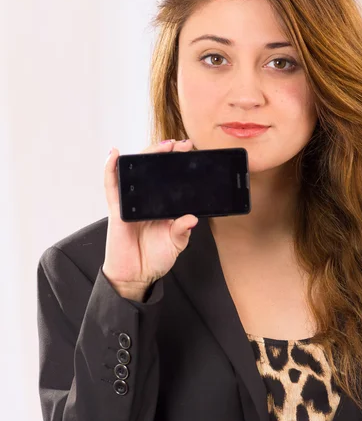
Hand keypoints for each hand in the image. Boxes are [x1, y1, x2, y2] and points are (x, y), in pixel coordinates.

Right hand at [102, 139, 197, 298]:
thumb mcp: (176, 243)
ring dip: (146, 154)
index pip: (169, 177)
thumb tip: (192, 218)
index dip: (177, 163)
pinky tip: (115, 154)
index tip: (190, 150)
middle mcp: (146, 199)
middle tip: (180, 144)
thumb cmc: (154, 258)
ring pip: (135, 170)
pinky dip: (110, 168)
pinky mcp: (116, 209)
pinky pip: (111, 185)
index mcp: (161, 205)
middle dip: (165, 153)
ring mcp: (130, 201)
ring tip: (162, 146)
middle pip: (152, 168)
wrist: (136, 276)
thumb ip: (182, 231)